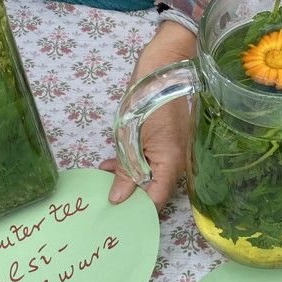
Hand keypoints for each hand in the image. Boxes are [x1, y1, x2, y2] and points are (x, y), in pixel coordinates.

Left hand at [100, 20, 195, 210]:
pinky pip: (152, 162)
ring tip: (103, 174)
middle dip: (129, 194)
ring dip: (128, 177)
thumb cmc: (147, 99)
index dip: (136, 210)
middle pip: (154, 190)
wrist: (164, 66)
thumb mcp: (129, 137)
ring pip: (150, 176)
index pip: (156, 201)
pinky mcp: (168, 143)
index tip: (114, 215)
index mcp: (172, 164)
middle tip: (103, 195)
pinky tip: (112, 162)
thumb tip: (117, 199)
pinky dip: (134, 164)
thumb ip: (125, 170)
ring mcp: (174, 153)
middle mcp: (178, 163)